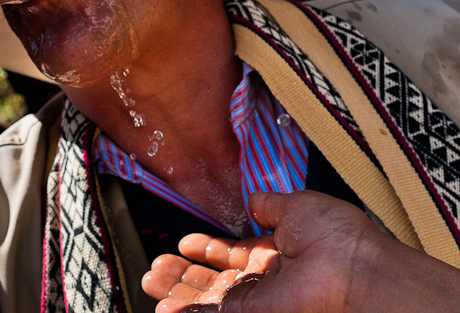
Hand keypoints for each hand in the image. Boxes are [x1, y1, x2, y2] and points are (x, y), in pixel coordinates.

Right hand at [142, 190, 459, 311]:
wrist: (351, 268)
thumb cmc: (337, 237)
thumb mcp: (298, 207)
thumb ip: (270, 205)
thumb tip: (255, 200)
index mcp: (277, 254)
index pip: (233, 255)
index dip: (208, 249)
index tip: (185, 242)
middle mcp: (265, 281)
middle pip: (214, 280)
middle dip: (182, 274)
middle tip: (156, 268)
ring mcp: (257, 301)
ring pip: (207, 298)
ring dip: (176, 292)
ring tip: (150, 282)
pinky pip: (213, 312)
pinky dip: (188, 311)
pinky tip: (165, 307)